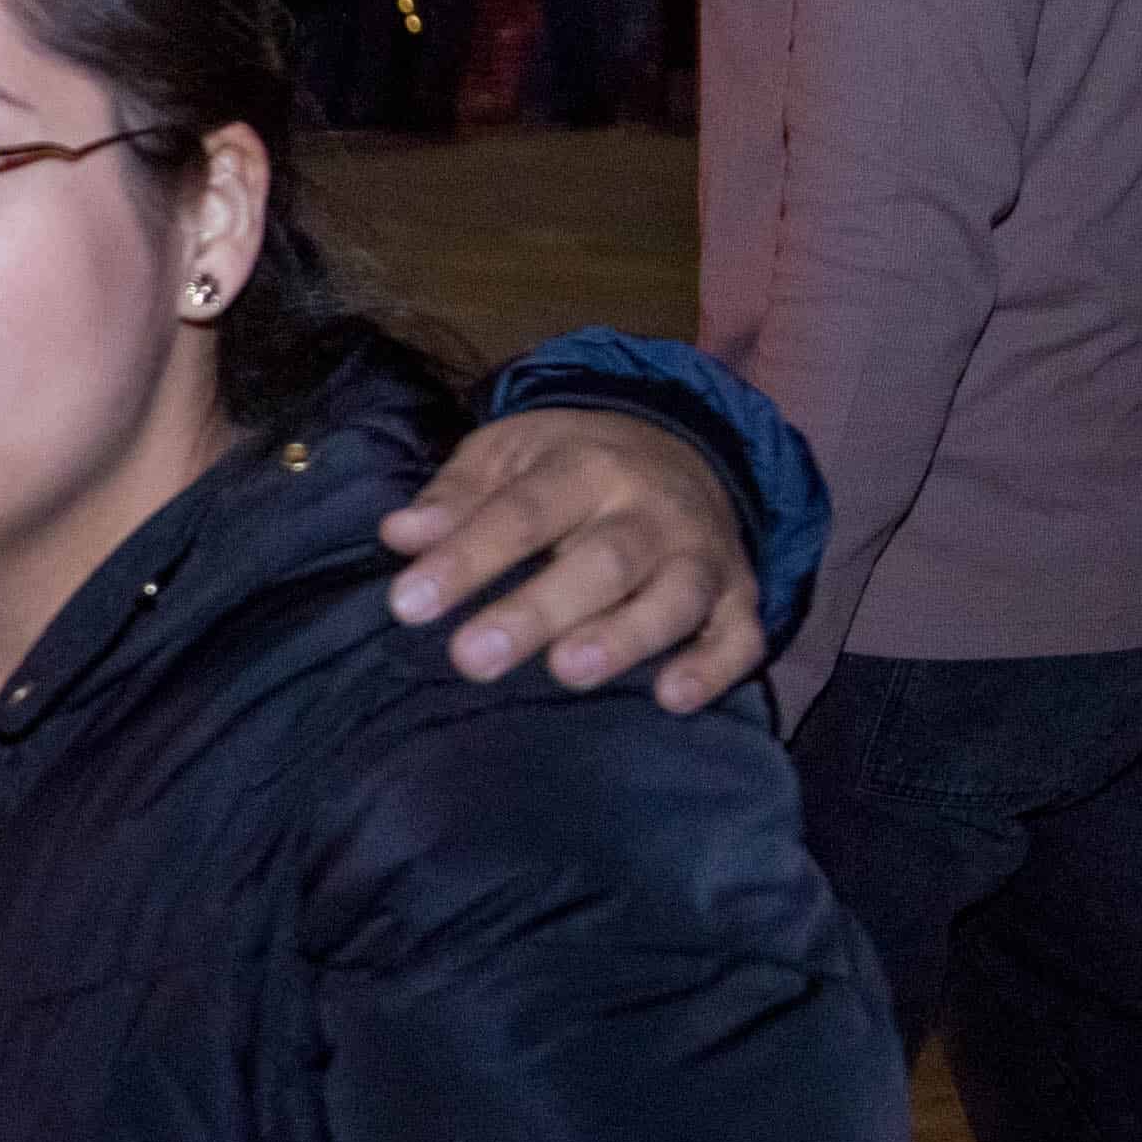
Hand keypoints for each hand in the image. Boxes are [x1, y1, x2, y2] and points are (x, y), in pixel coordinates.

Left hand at [379, 404, 765, 710]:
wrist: (683, 442)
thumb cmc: (571, 463)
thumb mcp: (508, 453)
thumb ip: (457, 496)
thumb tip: (401, 534)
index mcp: (586, 465)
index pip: (521, 513)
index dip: (466, 559)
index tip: (408, 603)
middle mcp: (650, 509)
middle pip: (600, 562)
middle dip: (537, 611)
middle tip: (472, 659)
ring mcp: (700, 553)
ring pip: (673, 598)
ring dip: (625, 637)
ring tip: (567, 671)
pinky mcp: (738, 594)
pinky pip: (740, 634)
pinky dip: (714, 667)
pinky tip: (673, 699)